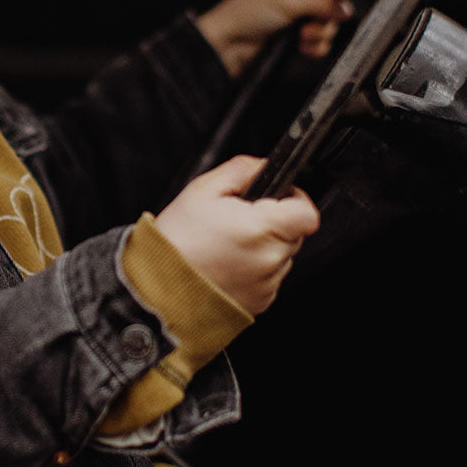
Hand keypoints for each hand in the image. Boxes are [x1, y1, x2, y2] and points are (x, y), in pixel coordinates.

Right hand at [154, 155, 319, 315]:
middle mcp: (271, 258)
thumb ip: (240, 170)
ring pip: (281, 255)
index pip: (307, 212)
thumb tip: (261, 166)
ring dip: (263, 247)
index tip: (279, 197)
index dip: (296, 199)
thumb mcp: (202, 190)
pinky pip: (269, 278)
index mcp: (261, 228)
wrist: (159, 289)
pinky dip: (254, 269)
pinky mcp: (261, 301)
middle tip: (238, 221)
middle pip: (294, 232)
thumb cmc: (177, 242)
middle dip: (273, 222)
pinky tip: (226, 264)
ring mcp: (267, 283)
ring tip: (227, 246)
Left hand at [197, 0, 351, 77]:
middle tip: (306, 26)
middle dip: (324, 21)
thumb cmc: (246, 15)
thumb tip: (347, 8)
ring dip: (318, 36)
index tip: (333, 8)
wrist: (225, 45)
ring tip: (300, 37)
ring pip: (326, 27)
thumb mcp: (288, 0)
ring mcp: (295, 18)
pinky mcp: (292, 39)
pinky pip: (317, 43)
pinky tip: (301, 48)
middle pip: (332, 7)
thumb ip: (322, 2)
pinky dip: (314, 47)